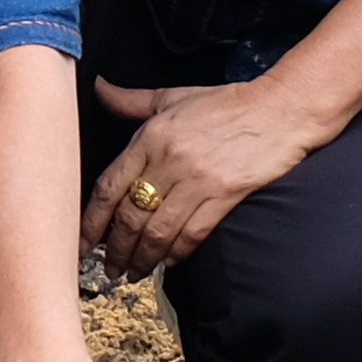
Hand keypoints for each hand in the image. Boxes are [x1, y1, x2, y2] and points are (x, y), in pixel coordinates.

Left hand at [82, 74, 322, 279]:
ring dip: (142, 258)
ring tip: (134, 273)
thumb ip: (131, 100)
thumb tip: (99, 88)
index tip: (82, 243)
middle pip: (130, 216)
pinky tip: (168, 262)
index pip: (109, 186)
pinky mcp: (225, 195)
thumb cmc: (226, 103)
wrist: (280, 109)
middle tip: (110, 268)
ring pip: (158, 231)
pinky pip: (193, 233)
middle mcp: (169, 160)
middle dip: (115, 249)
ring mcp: (197, 180)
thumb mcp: (173, 96)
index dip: (91, 221)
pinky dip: (177, 252)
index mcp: (150, 137)